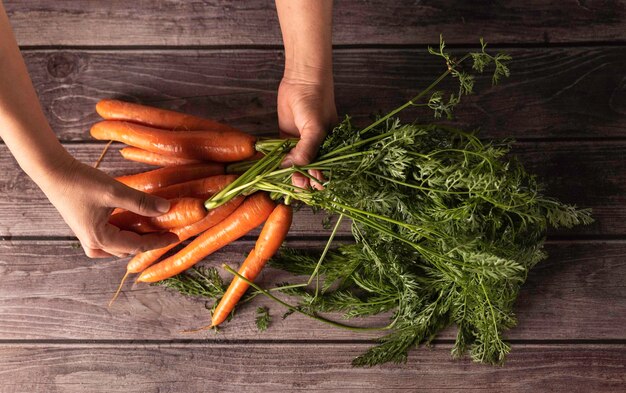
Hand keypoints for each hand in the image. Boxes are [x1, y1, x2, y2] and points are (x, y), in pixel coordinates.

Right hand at [40, 155, 178, 257]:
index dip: (159, 241)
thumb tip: (167, 209)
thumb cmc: (81, 182)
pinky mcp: (87, 230)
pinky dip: (127, 233)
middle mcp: (93, 245)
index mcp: (100, 239)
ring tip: (156, 227)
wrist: (53, 172)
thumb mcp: (114, 191)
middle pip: (129, 249)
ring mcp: (88, 239)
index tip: (177, 236)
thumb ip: (141, 202)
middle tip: (169, 230)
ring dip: (138, 238)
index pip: (137, 246)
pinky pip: (112, 239)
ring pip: (120, 246)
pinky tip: (137, 223)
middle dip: (150, 241)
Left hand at [278, 74, 337, 189]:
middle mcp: (316, 149)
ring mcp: (300, 145)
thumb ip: (306, 151)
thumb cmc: (316, 103)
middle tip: (296, 185)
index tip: (309, 188)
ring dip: (289, 175)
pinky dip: (277, 163)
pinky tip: (273, 170)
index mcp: (329, 149)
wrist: (302, 80)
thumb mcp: (315, 129)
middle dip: (303, 181)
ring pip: (294, 166)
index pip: (325, 171)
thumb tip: (294, 170)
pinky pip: (282, 155)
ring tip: (284, 180)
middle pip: (309, 172)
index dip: (317, 182)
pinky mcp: (286, 138)